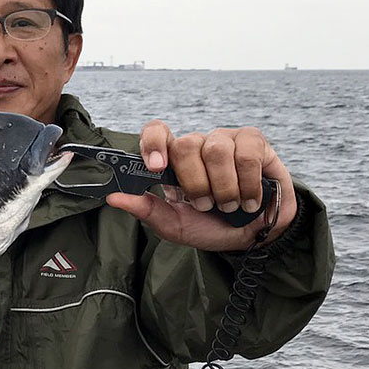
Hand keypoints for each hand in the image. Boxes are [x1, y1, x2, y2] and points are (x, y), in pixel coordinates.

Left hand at [104, 121, 297, 250]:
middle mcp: (197, 145)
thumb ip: (146, 210)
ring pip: (216, 151)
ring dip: (224, 188)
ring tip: (230, 205)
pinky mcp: (254, 142)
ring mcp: (225, 140)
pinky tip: (250, 200)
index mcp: (174, 161)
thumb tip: (113, 197)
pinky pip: (247, 155)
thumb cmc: (211, 227)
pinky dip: (248, 184)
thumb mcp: (175, 225)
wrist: (254, 236)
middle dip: (195, 183)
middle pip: (186, 145)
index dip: (154, 143)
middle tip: (205, 205)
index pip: (157, 132)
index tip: (156, 167)